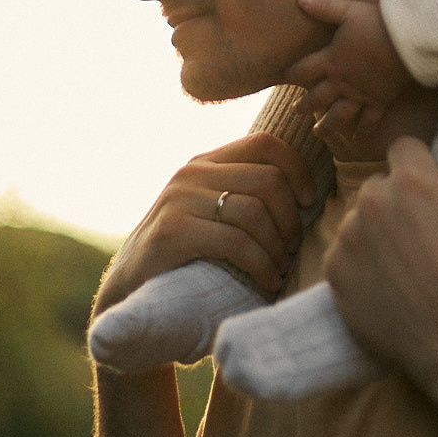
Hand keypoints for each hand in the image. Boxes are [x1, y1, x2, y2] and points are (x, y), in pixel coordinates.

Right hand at [92, 132, 316, 312]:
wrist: (129, 293)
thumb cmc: (184, 256)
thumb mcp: (211, 213)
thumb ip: (241, 193)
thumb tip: (304, 189)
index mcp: (205, 163)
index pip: (265, 143)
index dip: (297, 169)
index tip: (308, 201)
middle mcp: (191, 174)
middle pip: (268, 178)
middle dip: (291, 217)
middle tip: (293, 247)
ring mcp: (179, 200)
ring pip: (255, 211)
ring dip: (278, 246)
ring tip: (280, 268)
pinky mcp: (173, 232)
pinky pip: (237, 242)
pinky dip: (262, 264)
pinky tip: (268, 281)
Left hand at [288, 0, 415, 140]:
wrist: (408, 41)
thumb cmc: (377, 23)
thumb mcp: (348, 11)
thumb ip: (323, 7)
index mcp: (331, 60)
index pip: (303, 70)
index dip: (291, 74)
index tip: (283, 77)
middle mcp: (342, 82)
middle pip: (317, 98)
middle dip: (305, 106)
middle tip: (294, 113)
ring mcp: (361, 94)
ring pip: (339, 115)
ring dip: (327, 126)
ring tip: (318, 134)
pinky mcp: (380, 101)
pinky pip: (369, 120)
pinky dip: (363, 130)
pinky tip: (357, 139)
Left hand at [324, 101, 437, 390]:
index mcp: (412, 178)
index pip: (405, 149)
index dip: (422, 169)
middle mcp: (373, 200)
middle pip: (383, 186)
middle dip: (400, 204)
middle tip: (429, 238)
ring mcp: (350, 237)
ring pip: (362, 221)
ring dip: (379, 234)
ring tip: (411, 264)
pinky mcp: (335, 272)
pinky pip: (343, 257)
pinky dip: (360, 267)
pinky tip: (390, 285)